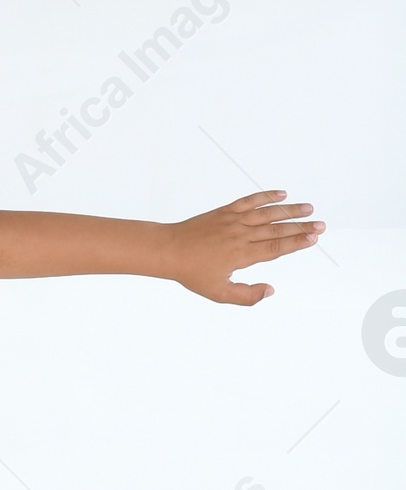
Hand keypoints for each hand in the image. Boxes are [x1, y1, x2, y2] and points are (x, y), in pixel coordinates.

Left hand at [167, 190, 321, 305]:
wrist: (168, 250)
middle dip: (301, 227)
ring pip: (266, 214)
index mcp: (241, 255)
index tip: (313, 239)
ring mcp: (233, 221)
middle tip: (321, 225)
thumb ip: (246, 295)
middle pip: (276, 230)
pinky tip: (281, 194)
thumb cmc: (192, 273)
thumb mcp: (218, 293)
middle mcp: (240, 235)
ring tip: (308, 208)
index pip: (275, 249)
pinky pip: (249, 201)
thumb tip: (270, 290)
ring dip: (289, 210)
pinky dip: (266, 197)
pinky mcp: (225, 211)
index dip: (296, 243)